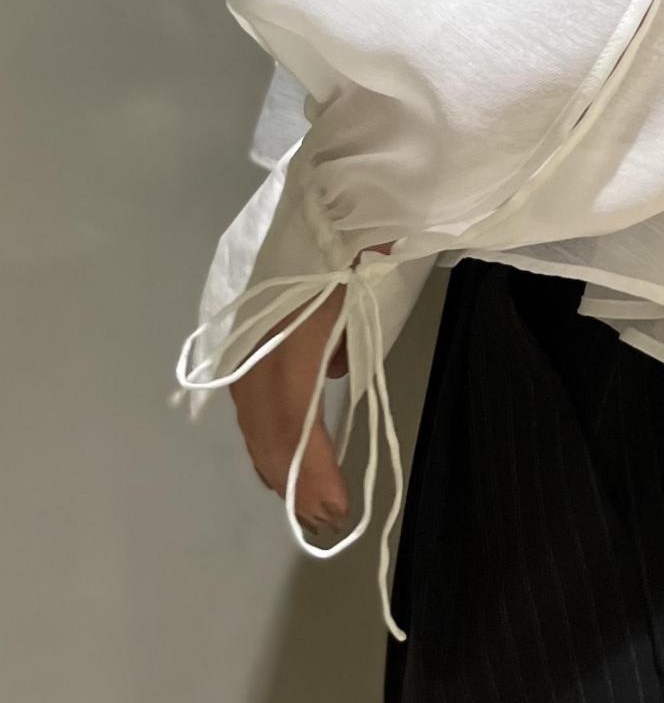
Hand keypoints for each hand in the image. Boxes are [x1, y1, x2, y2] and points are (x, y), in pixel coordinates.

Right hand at [228, 243, 392, 533]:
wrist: (338, 185)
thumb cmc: (366, 233)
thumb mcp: (373, 284)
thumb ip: (352, 339)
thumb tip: (338, 371)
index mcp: (291, 330)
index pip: (293, 412)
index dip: (309, 465)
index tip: (334, 504)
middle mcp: (260, 338)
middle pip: (265, 422)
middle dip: (291, 476)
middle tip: (325, 518)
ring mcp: (251, 331)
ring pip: (253, 409)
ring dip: (276, 457)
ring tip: (303, 499)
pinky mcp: (255, 326)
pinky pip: (252, 388)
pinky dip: (267, 426)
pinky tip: (282, 451)